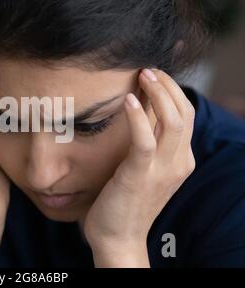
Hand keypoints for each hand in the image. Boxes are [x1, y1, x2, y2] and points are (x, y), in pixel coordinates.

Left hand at [83, 68, 195, 266]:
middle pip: (185, 112)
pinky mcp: (140, 175)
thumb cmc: (125, 200)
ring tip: (142, 75)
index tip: (155, 74)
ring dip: (158, 93)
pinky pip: (145, 139)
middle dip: (168, 85)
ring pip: (173, 120)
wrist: (118, 238)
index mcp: (182, 160)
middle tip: (148, 69)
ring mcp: (162, 170)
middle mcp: (179, 162)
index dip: (174, 90)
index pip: (187, 115)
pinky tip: (126, 100)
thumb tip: (138, 113)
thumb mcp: (144, 169)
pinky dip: (138, 116)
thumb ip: (149, 144)